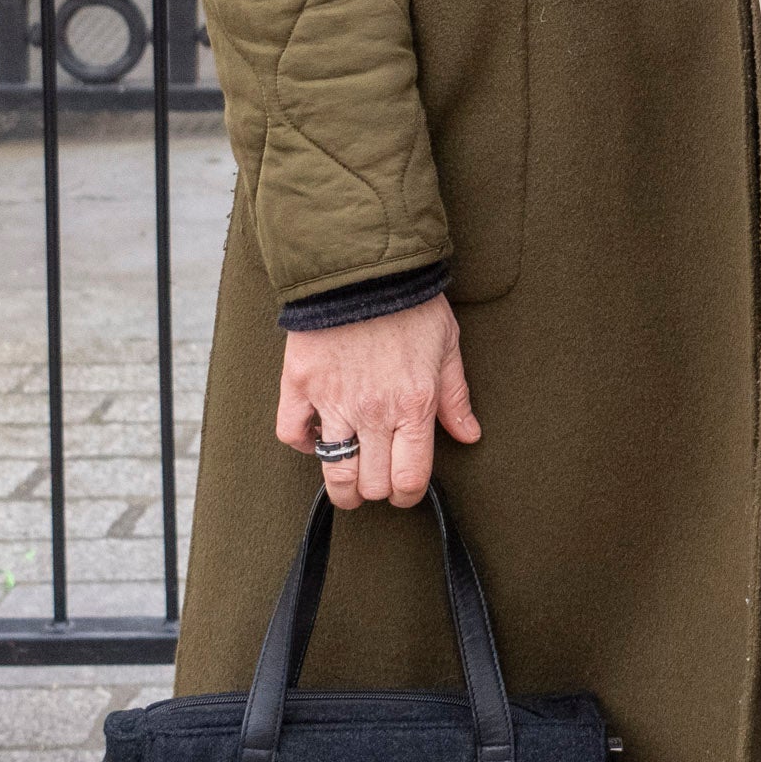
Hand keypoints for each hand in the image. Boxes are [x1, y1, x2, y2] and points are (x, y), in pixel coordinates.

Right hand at [277, 297, 478, 508]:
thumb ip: (456, 396)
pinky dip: (302, 442)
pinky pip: (291, 433)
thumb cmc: (410, 303)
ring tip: (346, 482)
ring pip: (333, 471)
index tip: (405, 491)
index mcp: (414, 405)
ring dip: (341, 487)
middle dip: (377, 491)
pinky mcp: (299, 384)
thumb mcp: (447, 346)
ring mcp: (333, 400)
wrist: (363, 266)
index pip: (409, 479)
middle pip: (371, 483)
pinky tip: (315, 435)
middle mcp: (373, 411)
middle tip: (376, 482)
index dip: (408, 495)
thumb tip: (469, 435)